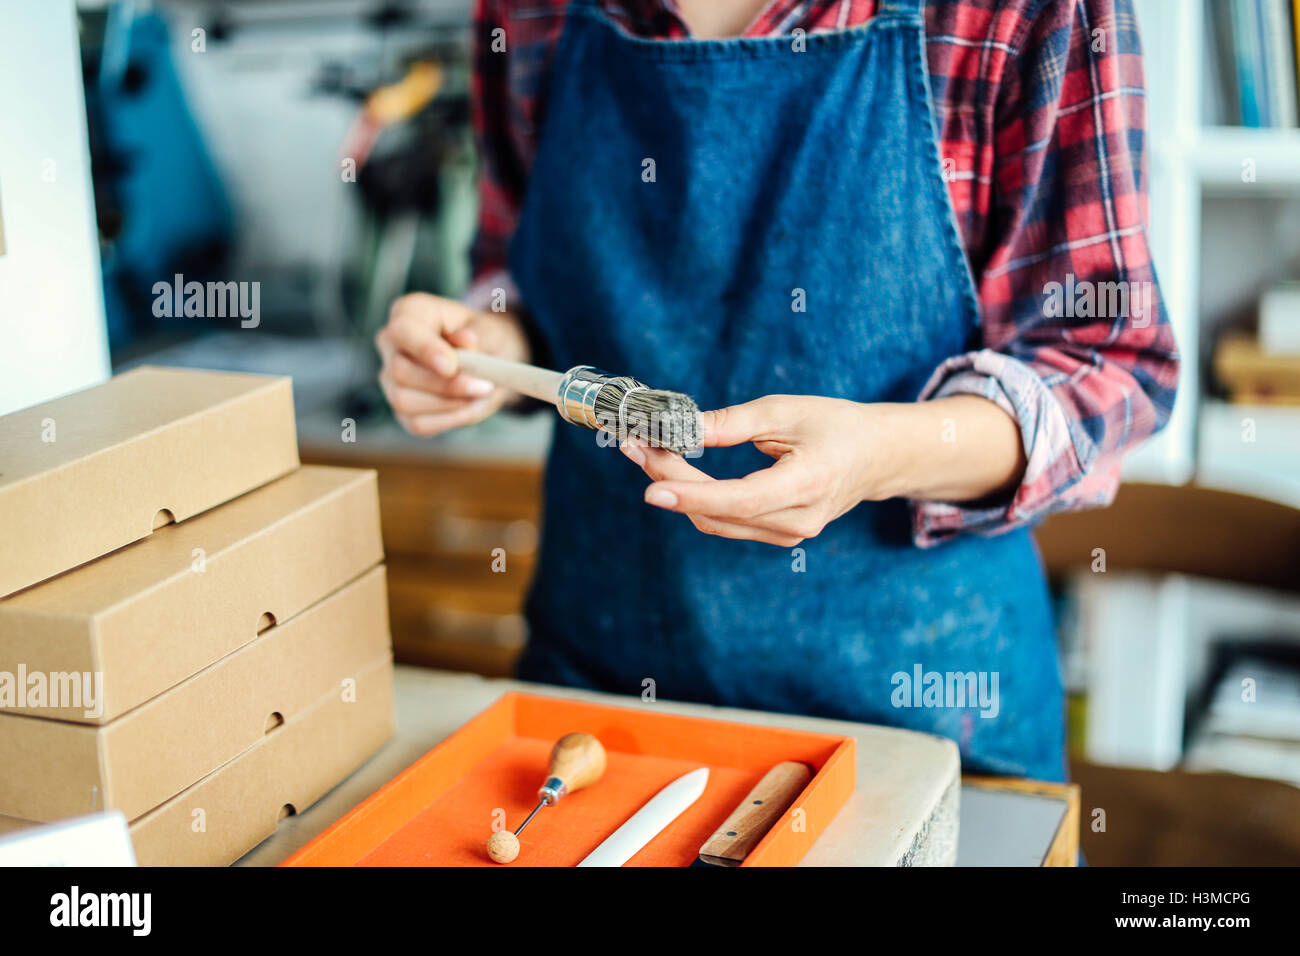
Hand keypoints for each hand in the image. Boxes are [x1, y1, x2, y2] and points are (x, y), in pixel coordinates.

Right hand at [375, 293, 529, 436]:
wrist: (490, 359)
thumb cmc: (486, 338)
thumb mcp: (491, 330)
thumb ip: (479, 336)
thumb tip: (465, 343)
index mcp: (409, 312)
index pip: (402, 331)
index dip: (425, 350)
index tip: (451, 366)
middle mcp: (390, 344)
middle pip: (400, 371)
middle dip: (445, 385)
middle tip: (484, 386)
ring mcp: (390, 379)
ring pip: (404, 401)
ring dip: (449, 404)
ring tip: (479, 395)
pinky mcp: (401, 409)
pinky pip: (417, 423)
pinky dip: (449, 419)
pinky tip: (468, 407)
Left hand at [620, 395, 898, 546]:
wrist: (876, 456)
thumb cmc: (835, 426)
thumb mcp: (786, 411)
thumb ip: (731, 424)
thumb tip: (680, 427)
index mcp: (807, 485)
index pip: (740, 500)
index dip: (692, 495)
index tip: (651, 487)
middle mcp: (798, 521)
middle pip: (719, 511)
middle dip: (671, 480)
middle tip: (637, 445)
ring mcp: (789, 534)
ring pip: (717, 521)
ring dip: (679, 490)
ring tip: (649, 453)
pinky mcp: (779, 535)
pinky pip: (727, 522)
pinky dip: (697, 499)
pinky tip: (675, 473)